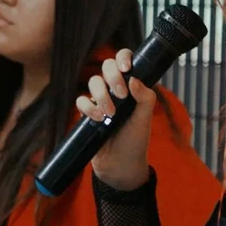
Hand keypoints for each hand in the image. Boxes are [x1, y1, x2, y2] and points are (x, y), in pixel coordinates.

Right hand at [75, 49, 154, 190]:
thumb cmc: (136, 142)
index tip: (127, 69)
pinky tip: (98, 118)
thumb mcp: (144, 120)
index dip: (123, 58)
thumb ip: (145, 98)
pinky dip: (87, 106)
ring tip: (110, 113)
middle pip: (106, 66)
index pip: (125, 61)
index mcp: (132, 87)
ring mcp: (100, 100)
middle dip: (112, 77)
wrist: (120, 166)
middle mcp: (115, 90)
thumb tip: (134, 79)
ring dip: (101, 95)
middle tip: (121, 95)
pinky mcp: (87, 113)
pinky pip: (80, 100)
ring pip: (93, 82)